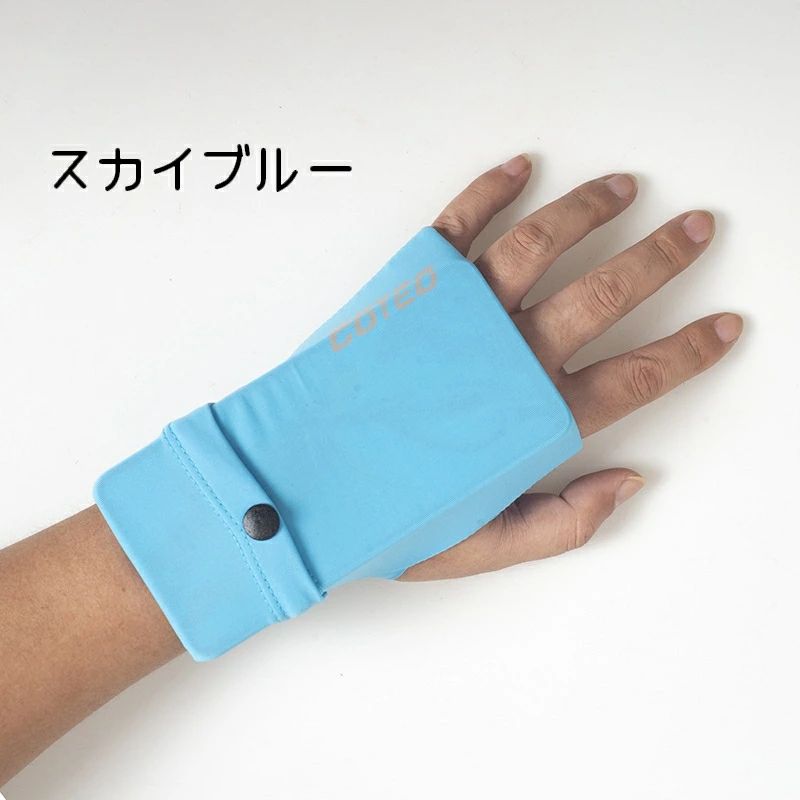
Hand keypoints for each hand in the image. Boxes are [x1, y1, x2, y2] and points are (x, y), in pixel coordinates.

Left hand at [401, 155, 741, 579]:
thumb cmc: (386, 517)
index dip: (689, 352)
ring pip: (541, 245)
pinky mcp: (411, 289)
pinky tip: (521, 169)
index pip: (636, 379)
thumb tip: (630, 482)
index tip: (724, 325)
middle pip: (604, 294)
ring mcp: (458, 316)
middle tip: (695, 228)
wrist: (295, 483)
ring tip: (624, 189)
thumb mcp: (481, 546)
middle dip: (660, 258)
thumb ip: (562, 522)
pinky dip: (490, 191)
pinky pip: (459, 226)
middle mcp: (504, 357)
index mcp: (530, 420)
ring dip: (589, 210)